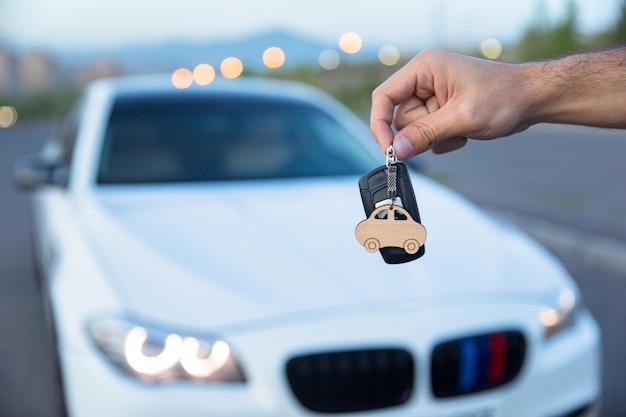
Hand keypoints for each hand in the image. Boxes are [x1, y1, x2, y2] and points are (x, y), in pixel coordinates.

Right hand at [370, 50, 532, 158]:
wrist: (532, 99)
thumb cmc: (504, 97)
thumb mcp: (462, 117)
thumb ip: (426, 134)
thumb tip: (396, 149)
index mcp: (424, 69)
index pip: (384, 97)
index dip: (380, 124)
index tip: (388, 149)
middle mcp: (423, 80)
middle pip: (399, 119)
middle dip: (422, 133)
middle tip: (449, 132)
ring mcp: (432, 96)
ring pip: (414, 131)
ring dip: (436, 138)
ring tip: (462, 129)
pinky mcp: (440, 111)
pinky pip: (427, 136)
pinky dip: (444, 140)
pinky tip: (465, 131)